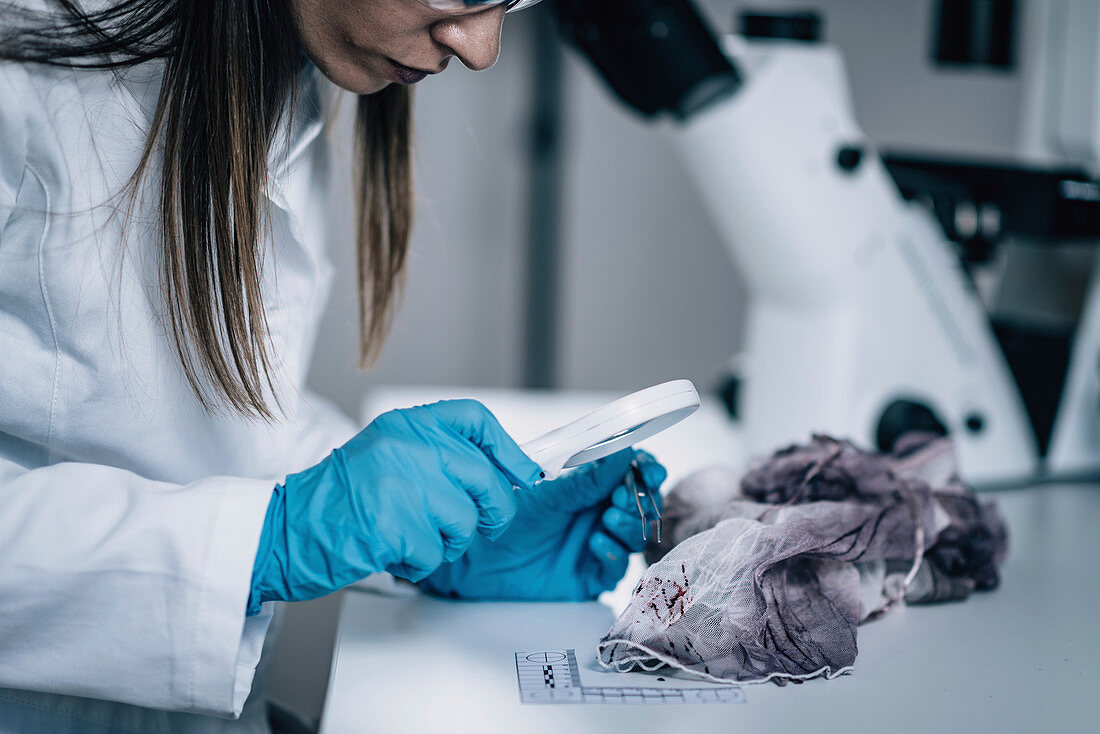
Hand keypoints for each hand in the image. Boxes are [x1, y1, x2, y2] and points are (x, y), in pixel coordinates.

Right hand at [247, 400, 542, 614]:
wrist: (283, 529)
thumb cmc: (335, 500)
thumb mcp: (385, 456)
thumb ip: (435, 457)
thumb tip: (498, 474)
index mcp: (406, 425)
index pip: (475, 419)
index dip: (508, 449)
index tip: (523, 473)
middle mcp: (407, 447)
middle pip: (484, 478)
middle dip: (494, 511)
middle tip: (485, 526)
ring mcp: (401, 484)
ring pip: (464, 521)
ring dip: (446, 542)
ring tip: (412, 538)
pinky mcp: (393, 525)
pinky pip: (435, 552)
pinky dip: (419, 564)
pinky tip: (392, 553)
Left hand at [418, 449, 666, 600]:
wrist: (475, 555)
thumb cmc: (504, 514)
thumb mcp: (548, 490)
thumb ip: (588, 477)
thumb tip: (624, 451)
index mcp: (592, 482)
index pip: (634, 471)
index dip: (647, 469)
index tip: (648, 470)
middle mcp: (598, 511)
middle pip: (642, 505)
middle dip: (640, 499)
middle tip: (621, 497)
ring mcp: (597, 543)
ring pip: (635, 535)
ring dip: (628, 524)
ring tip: (607, 519)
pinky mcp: (590, 575)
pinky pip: (617, 569)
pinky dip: (613, 554)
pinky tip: (595, 544)